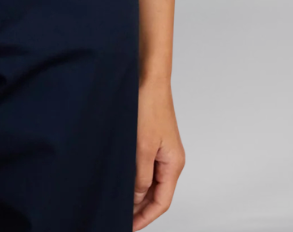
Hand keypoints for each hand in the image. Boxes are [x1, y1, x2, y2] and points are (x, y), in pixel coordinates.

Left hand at [132, 77, 185, 228]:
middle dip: (140, 208)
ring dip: (136, 192)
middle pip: (157, 193)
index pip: (162, 202)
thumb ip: (141, 176)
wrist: (148, 76)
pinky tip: (121, 178)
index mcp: (173, 163)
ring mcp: (161, 149)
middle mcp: (170, 159)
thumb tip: (138, 198)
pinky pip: (145, 166)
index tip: (129, 226)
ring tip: (118, 202)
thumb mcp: (142, 147)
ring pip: (150, 180)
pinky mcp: (152, 139)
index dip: (145, 217)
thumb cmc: (148, 105)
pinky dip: (135, 176)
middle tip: (120, 217)